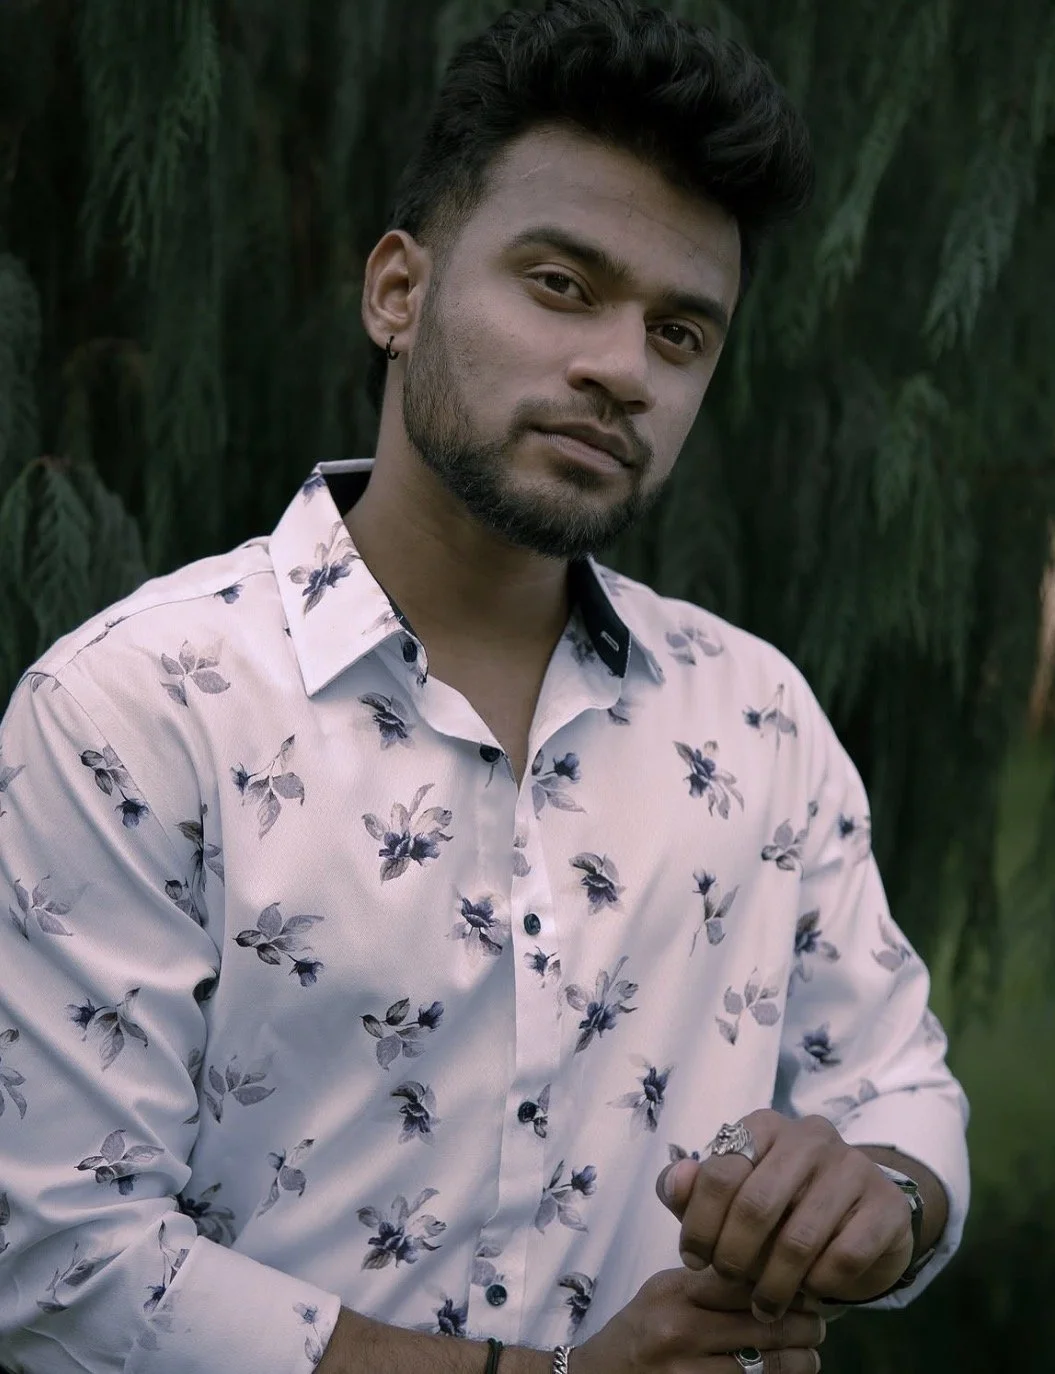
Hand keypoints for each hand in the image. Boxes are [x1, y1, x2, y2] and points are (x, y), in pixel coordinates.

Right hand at [572, 1266, 825, 1373]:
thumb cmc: (641, 1329)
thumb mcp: (663, 1289)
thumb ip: (708, 1278)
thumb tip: (772, 1262)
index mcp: (675, 1293)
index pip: (744, 1278)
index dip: (783, 1279)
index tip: (805, 1280)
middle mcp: (681, 1332)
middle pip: (765, 1324)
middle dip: (804, 1325)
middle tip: (819, 1322)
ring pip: (770, 1368)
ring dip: (801, 1361)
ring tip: (810, 1352)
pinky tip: (789, 1373)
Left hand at [656, 1109, 914, 1318]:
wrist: (859, 1220)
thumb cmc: (781, 1209)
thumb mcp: (732, 1199)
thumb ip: (695, 1191)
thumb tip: (675, 1182)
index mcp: (764, 1126)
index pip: (719, 1173)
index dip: (699, 1225)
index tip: (695, 1261)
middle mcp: (809, 1136)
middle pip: (755, 1205)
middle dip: (734, 1257)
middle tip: (730, 1285)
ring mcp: (852, 1166)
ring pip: (798, 1238)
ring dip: (774, 1283)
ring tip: (764, 1304)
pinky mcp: (886, 1205)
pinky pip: (843, 1257)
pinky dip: (819, 1285)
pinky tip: (810, 1291)